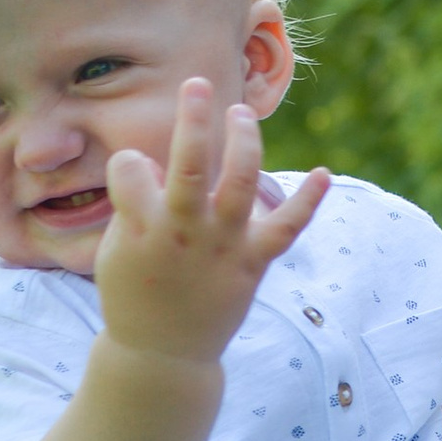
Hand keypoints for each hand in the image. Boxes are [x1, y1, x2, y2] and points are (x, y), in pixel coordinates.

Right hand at [95, 79, 328, 365]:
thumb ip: (134, 204)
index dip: (130, 166)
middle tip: (198, 84)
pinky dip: (308, 200)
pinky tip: (325, 172)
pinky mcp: (252, 263)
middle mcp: (183, 231)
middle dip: (194, 118)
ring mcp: (221, 246)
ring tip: (240, 114)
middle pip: (190, 163)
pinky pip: (286, 228)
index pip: (131, 167)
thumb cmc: (133, 294)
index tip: (134, 178)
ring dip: (245, 141)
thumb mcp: (117, 250)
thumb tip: (158, 162)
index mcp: (140, 227)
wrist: (163, 355)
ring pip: (240, 181)